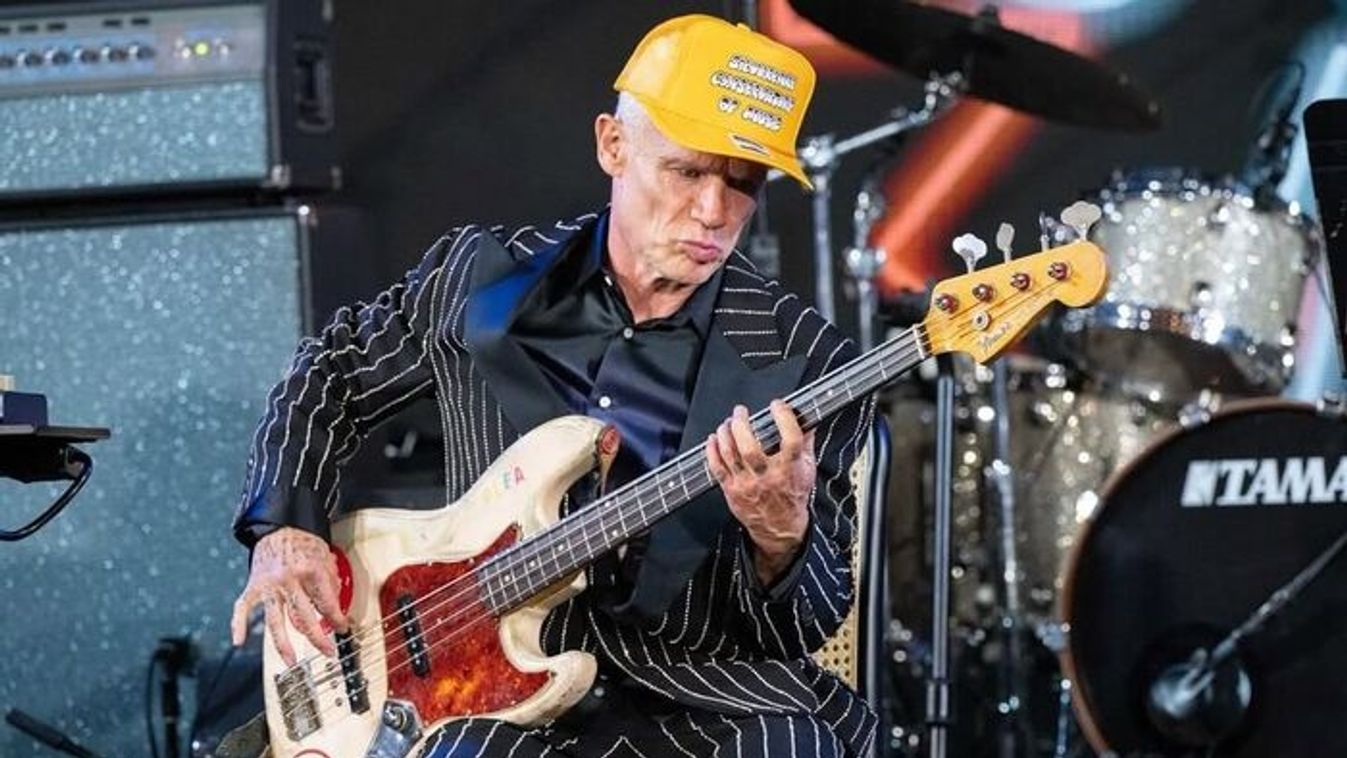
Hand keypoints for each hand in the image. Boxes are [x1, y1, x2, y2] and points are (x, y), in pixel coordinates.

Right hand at [231, 526, 347, 665]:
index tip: (342, 629)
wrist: (278, 525)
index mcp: (310, 571)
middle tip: (328, 651)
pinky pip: (243, 608)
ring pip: (276, 621)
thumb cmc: (302, 540)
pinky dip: (238, 624)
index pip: (327, 604)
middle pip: (305, 617)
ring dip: (284, 644)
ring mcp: (269, 586)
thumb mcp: (325, 557)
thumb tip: (336, 607)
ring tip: (292, 661)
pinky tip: (238, 640)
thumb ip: (331, 582)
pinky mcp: (253, 587)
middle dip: (318, 638)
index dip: (337, 619)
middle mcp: (289, 580)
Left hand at [706, 400, 815, 584]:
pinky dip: (712, 451)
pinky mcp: (732, 490)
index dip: (784, 418)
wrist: (779, 528)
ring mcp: (747, 484)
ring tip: (727, 423)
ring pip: (731, 454)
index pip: (789, 439)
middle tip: (740, 412)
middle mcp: (767, 476)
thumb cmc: (792, 495)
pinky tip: (713, 439)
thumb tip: (808, 419)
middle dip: (741, 424)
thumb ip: (807, 443)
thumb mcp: (807, 469)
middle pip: (749, 447)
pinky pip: (717, 467)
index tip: (777, 406)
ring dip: (725, 434)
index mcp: (789, 469)